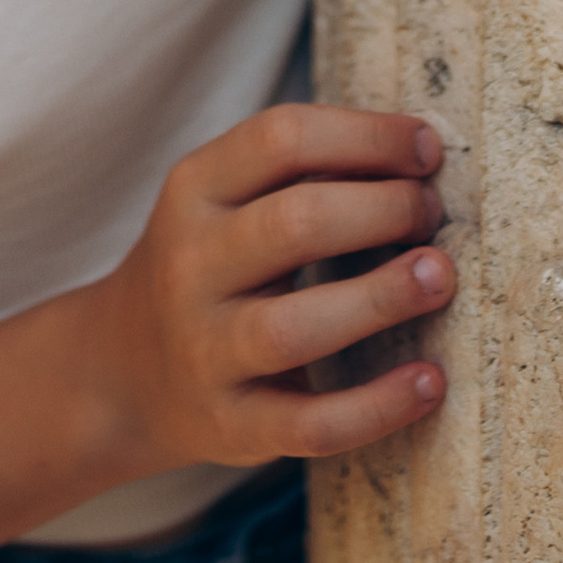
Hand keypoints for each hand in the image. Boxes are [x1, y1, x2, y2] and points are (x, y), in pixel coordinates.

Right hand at [84, 103, 450, 474]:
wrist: (122, 372)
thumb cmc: (209, 266)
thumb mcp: (222, 201)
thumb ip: (299, 173)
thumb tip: (418, 154)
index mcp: (193, 191)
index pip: (281, 139)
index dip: (367, 137)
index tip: (427, 148)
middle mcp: (189, 266)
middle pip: (295, 223)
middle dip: (384, 209)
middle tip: (432, 215)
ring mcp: (206, 352)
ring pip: (295, 327)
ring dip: (381, 298)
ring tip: (440, 277)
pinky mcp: (233, 426)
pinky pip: (312, 425)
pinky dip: (378, 407)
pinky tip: (430, 381)